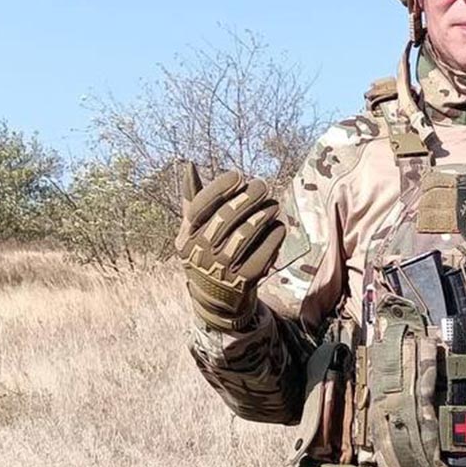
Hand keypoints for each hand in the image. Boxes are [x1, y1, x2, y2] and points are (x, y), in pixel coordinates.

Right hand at [175, 162, 286, 330]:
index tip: (237, 175)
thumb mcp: (195, 231)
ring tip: (272, 204)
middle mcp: (201, 253)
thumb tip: (188, 165)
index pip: (200, 207)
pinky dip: (273, 236)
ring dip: (263, 214)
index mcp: (187, 237)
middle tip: (261, 185)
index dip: (219, 188)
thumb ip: (193, 200)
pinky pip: (264, 251)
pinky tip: (278, 225)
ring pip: (246, 233)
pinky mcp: (246, 279)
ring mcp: (223, 268)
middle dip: (247, 197)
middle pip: (226, 218)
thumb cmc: (207, 254)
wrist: (216, 300)